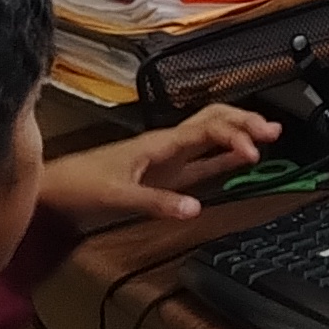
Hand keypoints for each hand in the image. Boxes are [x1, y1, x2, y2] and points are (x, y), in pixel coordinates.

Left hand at [39, 105, 282, 229]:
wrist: (55, 186)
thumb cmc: (80, 183)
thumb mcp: (118, 196)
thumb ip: (158, 202)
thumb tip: (195, 208)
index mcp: (160, 143)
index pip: (207, 129)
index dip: (234, 137)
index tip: (253, 153)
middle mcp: (166, 143)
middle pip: (214, 120)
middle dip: (245, 121)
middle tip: (273, 130)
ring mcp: (166, 155)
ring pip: (210, 133)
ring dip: (238, 131)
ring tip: (267, 133)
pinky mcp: (163, 170)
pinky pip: (200, 157)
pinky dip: (223, 154)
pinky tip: (237, 157)